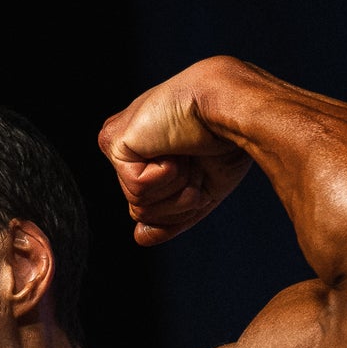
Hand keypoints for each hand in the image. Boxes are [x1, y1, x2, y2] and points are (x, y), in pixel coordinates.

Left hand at [98, 64, 253, 244]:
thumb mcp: (201, 190)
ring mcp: (118, 143)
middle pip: (141, 211)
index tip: (202, 168)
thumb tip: (139, 237)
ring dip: (175, 186)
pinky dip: (164, 176)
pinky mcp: (113, 142)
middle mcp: (129, 146)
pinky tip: (173, 147)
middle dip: (177, 199)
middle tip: (194, 160)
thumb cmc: (226, 140)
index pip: (149, 205)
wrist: (233, 109)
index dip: (181, 203)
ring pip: (137, 206)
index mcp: (148, 153)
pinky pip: (136, 189)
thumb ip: (169, 216)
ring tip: (186, 152)